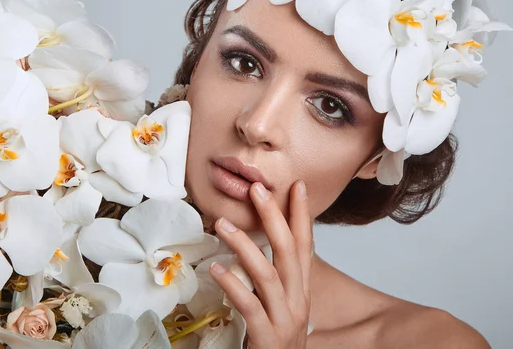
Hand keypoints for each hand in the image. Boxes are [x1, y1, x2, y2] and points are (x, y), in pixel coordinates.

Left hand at [210, 180, 312, 348]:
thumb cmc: (279, 338)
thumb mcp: (285, 304)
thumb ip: (279, 278)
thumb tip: (267, 247)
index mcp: (301, 289)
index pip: (305, 245)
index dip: (301, 215)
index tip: (296, 186)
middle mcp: (298, 301)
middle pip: (289, 252)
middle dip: (274, 217)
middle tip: (257, 190)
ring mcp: (285, 320)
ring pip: (268, 274)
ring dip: (245, 246)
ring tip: (222, 225)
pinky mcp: (268, 337)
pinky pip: (249, 306)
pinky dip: (232, 285)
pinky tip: (215, 269)